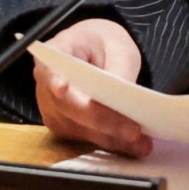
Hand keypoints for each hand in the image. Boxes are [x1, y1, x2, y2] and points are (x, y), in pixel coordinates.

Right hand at [33, 18, 151, 155]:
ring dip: (112, 138)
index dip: (55, 80)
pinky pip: (88, 137)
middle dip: (103, 121)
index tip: (62, 87)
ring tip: (142, 142)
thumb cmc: (104, 44)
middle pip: (70, 107)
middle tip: (134, 130)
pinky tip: (135, 145)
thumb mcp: (118, 47)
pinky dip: (112, 141)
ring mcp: (53, 109)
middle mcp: (47, 85)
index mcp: (56, 52)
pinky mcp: (66, 126)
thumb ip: (119, 70)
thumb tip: (124, 100)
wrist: (97, 52)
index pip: (50, 68)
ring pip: (81, 129)